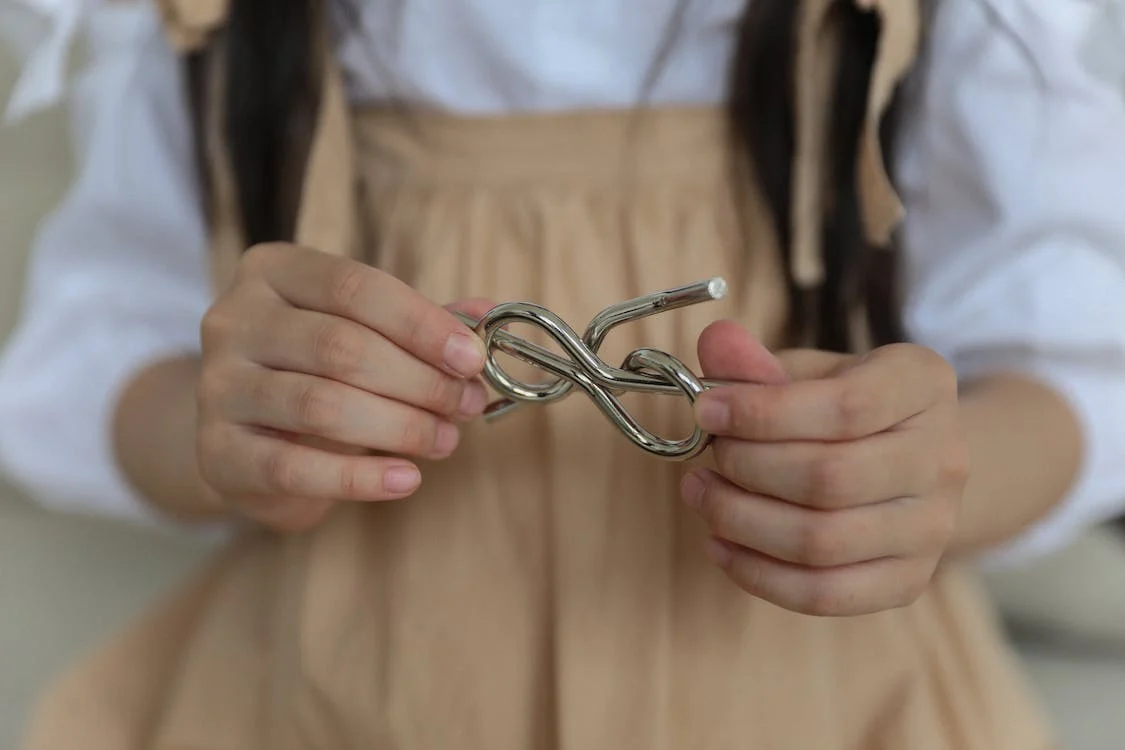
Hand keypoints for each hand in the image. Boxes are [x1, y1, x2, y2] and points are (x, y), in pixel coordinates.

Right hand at [196, 243, 492, 531]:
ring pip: (320, 404)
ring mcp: (217, 387)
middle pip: (340, 346)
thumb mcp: (368, 334)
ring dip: (400, 426)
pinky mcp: (216, 452)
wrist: (245, 439)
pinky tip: (406, 479)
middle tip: (465, 405)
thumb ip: (424, 322)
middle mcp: (233, 320)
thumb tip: (489, 315)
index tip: (471, 358)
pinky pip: (295, 467)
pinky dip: (360, 477)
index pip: (354, 286)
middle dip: (419, 380)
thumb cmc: (318, 372)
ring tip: (444, 441)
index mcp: (273, 272)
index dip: (420, 323)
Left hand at [680, 321, 968, 615]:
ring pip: (822, 542)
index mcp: (924, 384)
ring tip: (701, 494)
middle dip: (747, 468)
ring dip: (741, 521)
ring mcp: (934, 527)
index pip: (847, 407)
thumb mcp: (806, 370)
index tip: (706, 410)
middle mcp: (944, 457)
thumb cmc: (841, 408)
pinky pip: (824, 594)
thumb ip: (755, 361)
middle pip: (831, 479)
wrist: (908, 460)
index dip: (763, 413)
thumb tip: (716, 343)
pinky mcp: (909, 581)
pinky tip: (720, 544)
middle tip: (706, 456)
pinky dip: (758, 575)